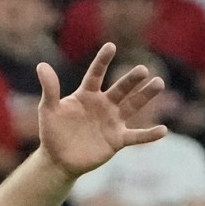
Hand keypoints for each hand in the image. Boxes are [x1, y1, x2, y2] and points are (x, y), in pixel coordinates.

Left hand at [37, 42, 166, 177]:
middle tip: (142, 70)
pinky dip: (148, 135)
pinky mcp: (117, 140)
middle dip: (131, 80)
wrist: (57, 159)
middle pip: (120, 89)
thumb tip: (41, 66)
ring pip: (132, 106)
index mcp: (87, 95)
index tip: (110, 46)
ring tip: (158, 83)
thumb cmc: (52, 132)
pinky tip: (163, 130)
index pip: (96, 74)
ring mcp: (113, 121)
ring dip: (145, 96)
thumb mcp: (48, 110)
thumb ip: (50, 89)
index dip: (102, 61)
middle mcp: (104, 105)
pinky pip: (136, 136)